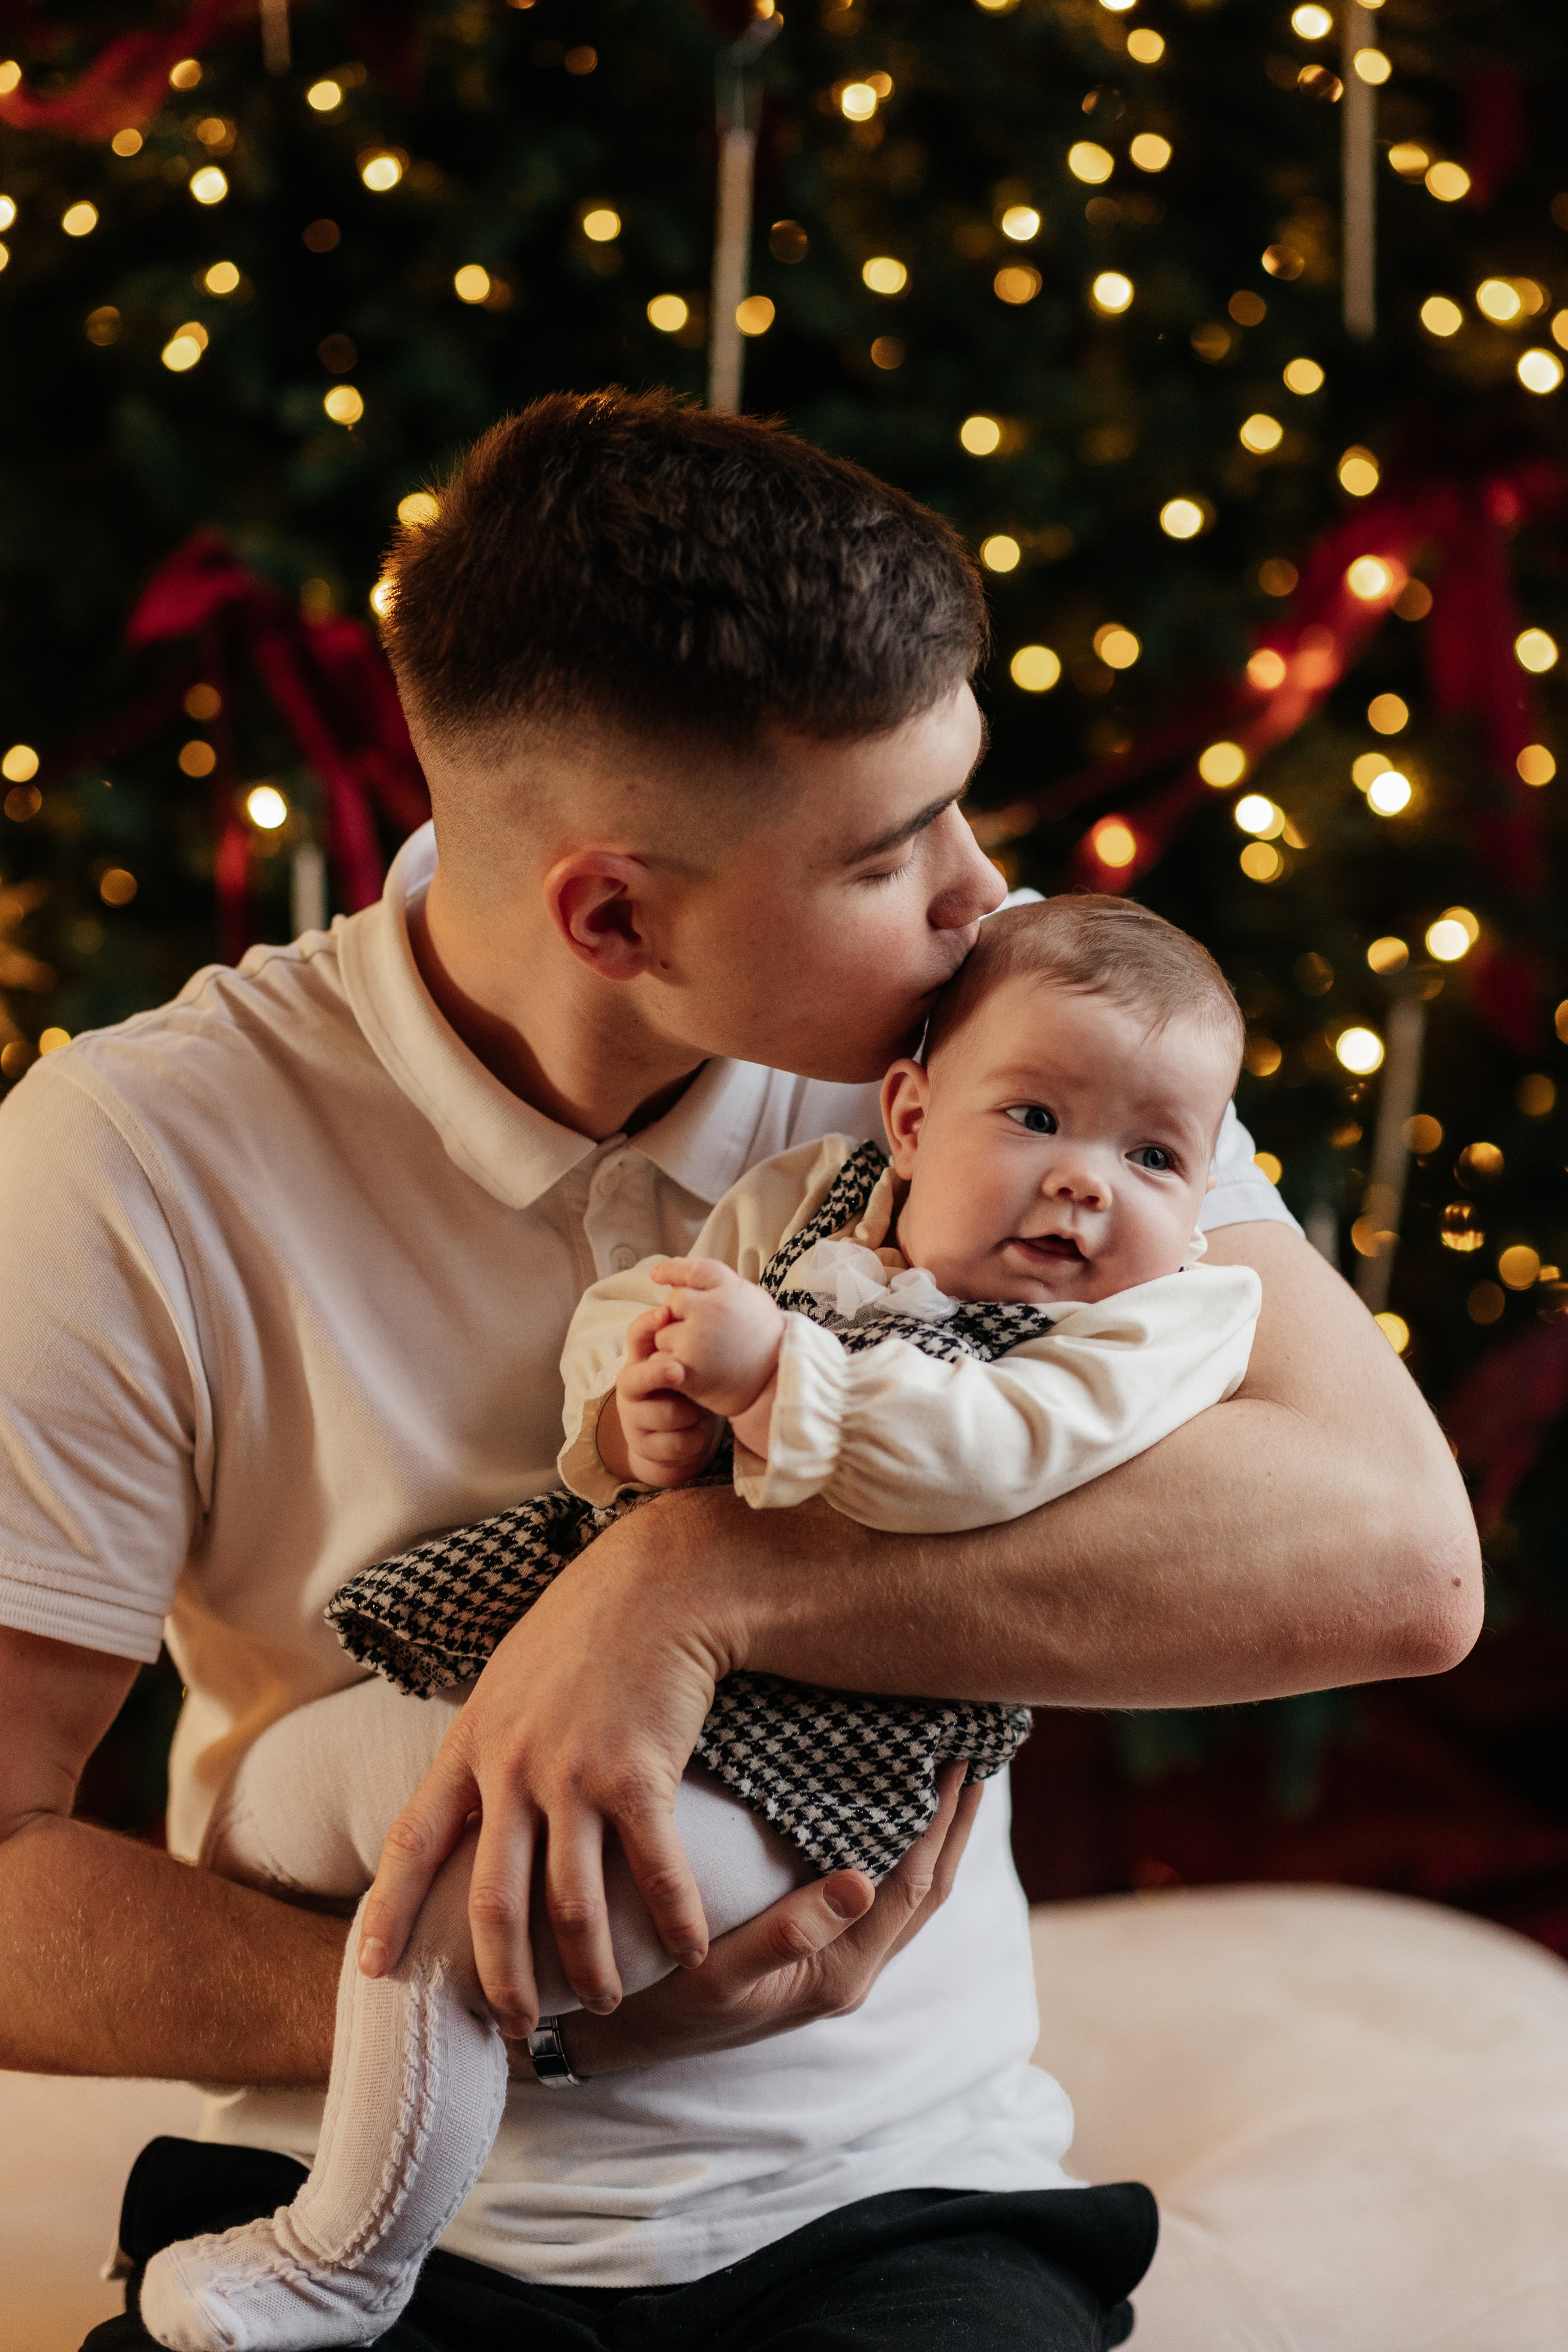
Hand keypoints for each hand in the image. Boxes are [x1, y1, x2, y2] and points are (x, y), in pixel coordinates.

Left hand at [358, 1491, 736, 2034]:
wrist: (657, 1583)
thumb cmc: (585, 1630)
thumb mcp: (508, 1682)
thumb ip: (484, 1745)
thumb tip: (464, 1803)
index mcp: (470, 1745)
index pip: (411, 1842)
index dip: (387, 1912)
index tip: (371, 1973)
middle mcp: (512, 1768)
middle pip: (491, 1903)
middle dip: (500, 1979)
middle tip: (514, 2027)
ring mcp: (574, 1774)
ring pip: (570, 1905)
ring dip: (589, 1968)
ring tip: (602, 2003)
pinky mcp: (640, 1776)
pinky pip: (655, 1873)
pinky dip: (674, 1924)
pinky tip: (688, 1954)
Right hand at [506, 1764, 981, 2078]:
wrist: (626, 2037)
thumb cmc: (665, 2002)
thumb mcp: (719, 1971)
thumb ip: (789, 1931)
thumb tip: (862, 1880)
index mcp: (840, 1974)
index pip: (911, 1886)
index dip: (941, 1823)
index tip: (961, 1760)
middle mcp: (852, 1971)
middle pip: (929, 1888)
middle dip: (958, 1823)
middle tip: (981, 1751)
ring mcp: (840, 1965)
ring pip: (911, 1893)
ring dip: (940, 1837)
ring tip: (957, 1776)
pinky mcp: (822, 1955)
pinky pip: (885, 1897)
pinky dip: (905, 1852)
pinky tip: (900, 1818)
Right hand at [609, 1308, 725, 1488]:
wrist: (675, 1442)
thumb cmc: (685, 1391)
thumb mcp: (685, 1364)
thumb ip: (689, 1338)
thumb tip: (699, 1292)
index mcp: (642, 1360)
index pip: (636, 1336)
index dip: (648, 1324)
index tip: (666, 1313)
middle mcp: (632, 1387)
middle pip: (636, 1379)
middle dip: (657, 1373)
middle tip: (679, 1371)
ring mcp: (635, 1419)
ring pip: (666, 1414)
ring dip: (691, 1414)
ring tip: (700, 1411)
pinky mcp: (645, 1448)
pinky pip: (676, 1444)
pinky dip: (693, 1440)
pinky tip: (699, 1434)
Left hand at [645, 1258, 786, 1418]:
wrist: (775, 1382)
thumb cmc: (761, 1337)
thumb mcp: (748, 1297)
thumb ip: (713, 1281)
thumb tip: (667, 1276)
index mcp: (728, 1289)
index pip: (692, 1271)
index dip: (673, 1271)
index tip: (657, 1276)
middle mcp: (709, 1311)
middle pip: (671, 1303)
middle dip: (679, 1315)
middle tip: (705, 1331)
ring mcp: (694, 1342)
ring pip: (662, 1334)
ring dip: (673, 1342)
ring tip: (702, 1353)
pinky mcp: (686, 1371)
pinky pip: (659, 1361)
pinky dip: (671, 1366)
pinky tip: (694, 1369)